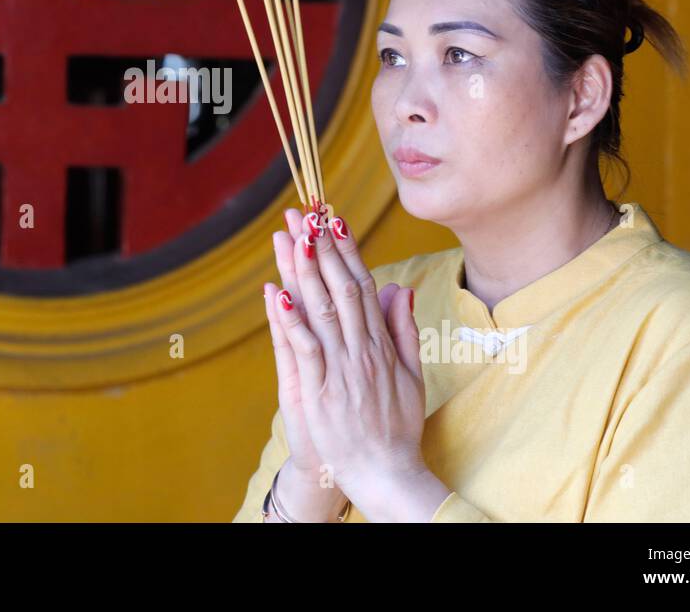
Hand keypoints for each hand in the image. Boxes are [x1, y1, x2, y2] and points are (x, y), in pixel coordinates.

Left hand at [267, 207, 427, 514]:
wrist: (387, 474)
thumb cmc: (397, 427)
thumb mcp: (412, 374)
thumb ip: (403, 329)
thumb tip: (400, 287)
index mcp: (382, 345)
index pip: (363, 287)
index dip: (346, 252)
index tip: (332, 221)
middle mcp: (362, 351)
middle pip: (340, 289)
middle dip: (321, 249)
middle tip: (304, 214)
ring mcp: (341, 370)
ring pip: (321, 311)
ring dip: (303, 272)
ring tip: (290, 238)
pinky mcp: (320, 392)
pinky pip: (305, 350)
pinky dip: (292, 322)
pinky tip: (278, 295)